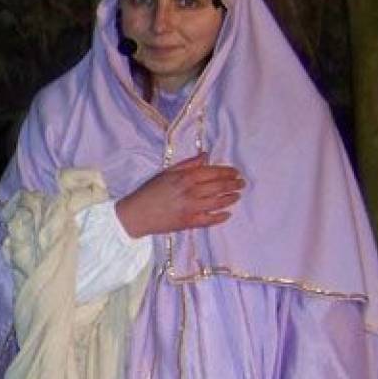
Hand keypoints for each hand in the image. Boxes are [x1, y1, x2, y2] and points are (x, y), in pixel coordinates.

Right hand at [113, 153, 243, 236]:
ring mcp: (191, 207)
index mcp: (185, 177)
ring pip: (218, 202)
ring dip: (230, 199)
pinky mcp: (188, 222)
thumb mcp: (166, 173)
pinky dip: (220, 217)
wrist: (136, 214)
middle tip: (242, 184)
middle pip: (219, 186)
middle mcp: (191, 191)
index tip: (236, 172)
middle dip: (234, 184)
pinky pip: (210, 220)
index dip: (228, 172)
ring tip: (236, 197)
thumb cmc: (149, 191)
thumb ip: (188, 164)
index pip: (213, 172)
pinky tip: (227, 214)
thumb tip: (206, 156)